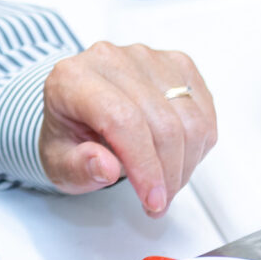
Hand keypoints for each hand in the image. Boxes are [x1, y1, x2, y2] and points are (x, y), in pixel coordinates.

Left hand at [38, 42, 216, 216]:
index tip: (152, 199)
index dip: (145, 165)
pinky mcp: (175, 64)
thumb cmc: (69, 135)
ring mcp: (146, 58)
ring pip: (189, 119)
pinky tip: (176, 158)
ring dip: (185, 164)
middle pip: (162, 122)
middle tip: (158, 201)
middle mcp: (110, 59)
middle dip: (168, 174)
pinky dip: (197, 145)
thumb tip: (105, 167)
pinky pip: (202, 111)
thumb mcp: (58, 163)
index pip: (123, 119)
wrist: (77, 108)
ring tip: (165, 184)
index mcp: (73, 78)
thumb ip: (77, 168)